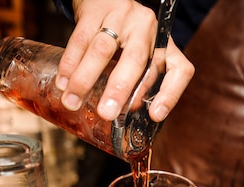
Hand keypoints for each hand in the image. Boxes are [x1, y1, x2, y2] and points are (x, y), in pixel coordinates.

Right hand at [55, 0, 193, 121]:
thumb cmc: (127, 38)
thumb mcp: (143, 58)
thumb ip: (138, 84)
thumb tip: (122, 118)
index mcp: (165, 46)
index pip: (179, 70)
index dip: (170, 95)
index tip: (155, 115)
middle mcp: (147, 29)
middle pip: (136, 60)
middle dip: (119, 89)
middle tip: (106, 113)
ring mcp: (122, 17)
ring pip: (102, 49)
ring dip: (85, 79)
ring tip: (73, 102)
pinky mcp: (96, 11)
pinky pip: (80, 39)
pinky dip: (70, 64)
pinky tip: (63, 82)